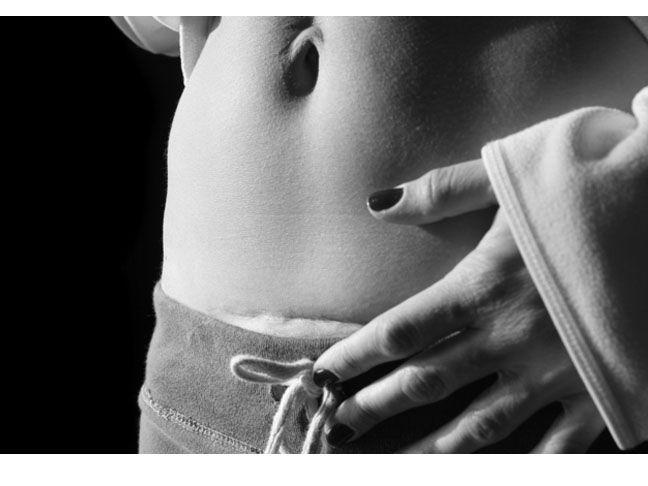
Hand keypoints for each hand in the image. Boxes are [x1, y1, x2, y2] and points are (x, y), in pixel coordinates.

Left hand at [313, 159, 604, 452]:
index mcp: (482, 287)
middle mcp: (510, 339)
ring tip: (393, 466)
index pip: (399, 332)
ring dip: (431, 449)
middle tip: (335, 429)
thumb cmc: (593, 183)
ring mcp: (556, 373)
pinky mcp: (601, 391)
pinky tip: (496, 471)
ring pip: (480, 425)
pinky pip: (557, 443)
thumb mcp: (511, 175)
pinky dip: (526, 461)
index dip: (353, 357)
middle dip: (374, 408)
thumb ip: (442, 191)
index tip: (322, 378)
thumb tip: (378, 203)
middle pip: (425, 384)